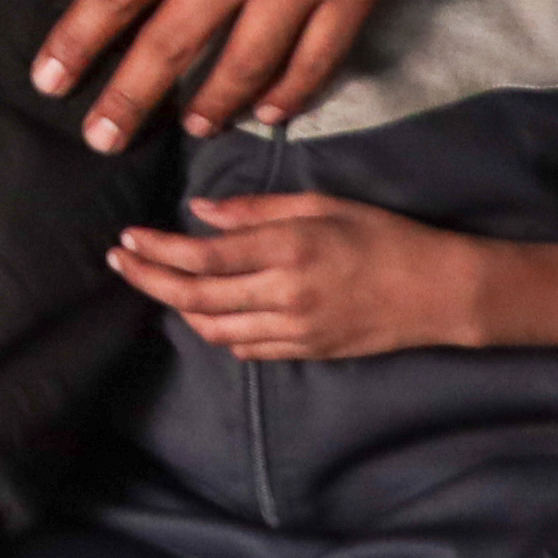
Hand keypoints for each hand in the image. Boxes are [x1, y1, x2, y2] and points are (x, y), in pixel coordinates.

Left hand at [34, 0, 557, 150]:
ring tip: (190, 127)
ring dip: (210, 106)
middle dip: (127, 100)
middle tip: (100, 140)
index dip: (76, 44)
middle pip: (169, 46)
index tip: (47, 82)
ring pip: (243, 69)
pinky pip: (315, 62)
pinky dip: (289, 95)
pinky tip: (267, 112)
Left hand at [113, 191, 486, 362]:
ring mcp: (294, 330)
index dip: (156, 251)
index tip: (127, 239)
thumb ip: (256, 210)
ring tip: (158, 282)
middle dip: (148, 280)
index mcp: (288, 249)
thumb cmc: (384, 235)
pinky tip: (206, 310)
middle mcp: (284, 294)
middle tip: (119, 262)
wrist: (438, 292)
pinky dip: (216, 329)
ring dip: (178, 307)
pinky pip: (244, 348)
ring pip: (214, 328)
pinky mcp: (306, 352)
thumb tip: (200, 210)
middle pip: (195, 297)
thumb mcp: (322, 205)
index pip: (203, 256)